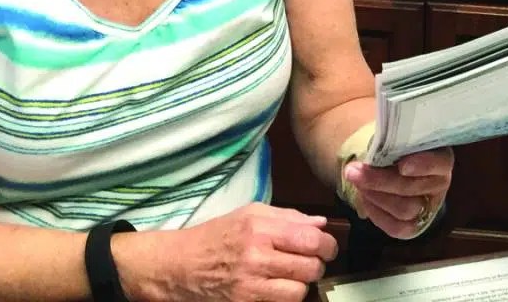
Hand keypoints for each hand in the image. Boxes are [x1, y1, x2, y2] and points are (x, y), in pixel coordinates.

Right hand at [138, 202, 338, 301]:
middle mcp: (256, 256)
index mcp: (260, 228)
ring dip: (301, 284)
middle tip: (311, 262)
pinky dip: (285, 297)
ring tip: (292, 276)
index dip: (328, 245)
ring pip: (299, 291)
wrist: (179, 266)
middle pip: (310, 267)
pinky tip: (278, 288)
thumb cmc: (216, 235)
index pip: (311, 239)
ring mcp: (250, 285)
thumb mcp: (249, 214)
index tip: (327, 247)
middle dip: (317, 265)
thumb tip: (321, 224)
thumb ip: (287, 217)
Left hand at [342, 147, 452, 238]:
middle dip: (380, 181)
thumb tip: (380, 143)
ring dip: (375, 196)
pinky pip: (396, 228)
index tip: (402, 165)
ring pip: (405, 209)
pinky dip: (376, 213)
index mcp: (441, 158)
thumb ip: (394, 141)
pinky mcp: (414, 226)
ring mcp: (428, 207)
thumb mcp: (398, 138)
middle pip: (413, 188)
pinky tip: (364, 198)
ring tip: (356, 181)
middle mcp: (439, 184)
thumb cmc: (397, 147)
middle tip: (353, 170)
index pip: (440, 163)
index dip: (423, 165)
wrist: (392, 165)